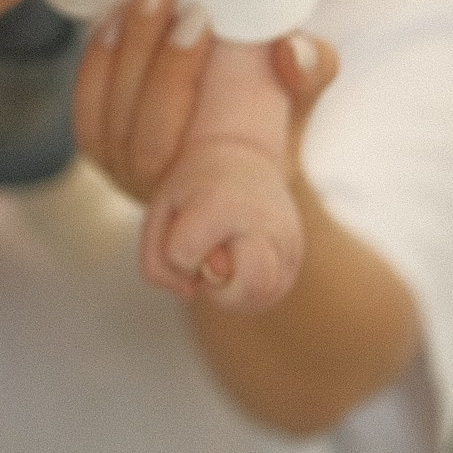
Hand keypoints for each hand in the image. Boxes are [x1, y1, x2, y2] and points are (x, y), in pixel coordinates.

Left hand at [72, 0, 336, 204]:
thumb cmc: (275, 119)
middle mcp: (158, 186)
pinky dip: (97, 60)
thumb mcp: (303, 96)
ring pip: (106, 114)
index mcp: (211, 182)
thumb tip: (291, 50)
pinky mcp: (102, 146)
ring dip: (122, 46)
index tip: (200, 15)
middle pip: (137, 125)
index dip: (175, 71)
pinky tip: (113, 16)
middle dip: (148, 49)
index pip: (173, 137)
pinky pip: (87, 106)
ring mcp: (123, 170)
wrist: (243, 153)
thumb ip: (311, 70)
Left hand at [141, 137, 304, 311]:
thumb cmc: (193, 188)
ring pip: (261, 296)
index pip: (183, 256)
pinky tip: (239, 264)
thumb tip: (190, 293)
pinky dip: (248, 291)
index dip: (175, 255)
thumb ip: (157, 263)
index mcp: (221, 203)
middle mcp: (263, 221)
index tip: (184, 232)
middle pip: (245, 287)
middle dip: (217, 290)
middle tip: (211, 258)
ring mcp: (286, 239)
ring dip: (232, 293)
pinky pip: (271, 293)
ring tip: (225, 260)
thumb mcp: (160, 212)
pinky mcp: (295, 253)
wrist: (242, 156)